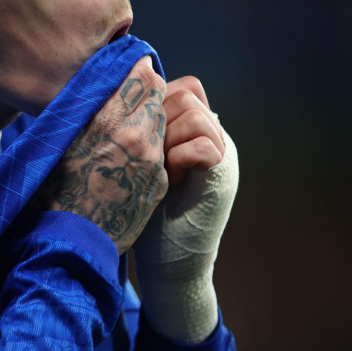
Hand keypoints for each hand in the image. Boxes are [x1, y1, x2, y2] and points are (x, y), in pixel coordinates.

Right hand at [37, 56, 168, 253]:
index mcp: (107, 121)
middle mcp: (136, 136)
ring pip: (162, 121)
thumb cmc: (53, 192)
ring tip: (130, 127)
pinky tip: (132, 158)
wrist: (72, 244)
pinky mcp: (161, 181)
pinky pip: (162, 151)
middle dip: (147, 90)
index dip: (138, 68)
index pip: (141, 76)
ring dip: (150, 118)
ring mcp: (152, 160)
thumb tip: (91, 88)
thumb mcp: (58, 142)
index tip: (132, 68)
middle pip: (158, 94)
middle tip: (133, 93)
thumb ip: (80, 111)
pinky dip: (152, 147)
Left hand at [132, 75, 238, 343]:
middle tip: (151, 157)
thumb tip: (128, 92)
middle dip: (160, 118)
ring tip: (162, 171)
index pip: (185, 87)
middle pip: (187, 93)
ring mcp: (223, 154)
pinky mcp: (222, 176)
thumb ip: (150, 128)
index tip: (142, 134)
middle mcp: (214, 136)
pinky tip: (171, 180)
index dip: (159, 100)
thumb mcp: (145, 160)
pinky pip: (202, 144)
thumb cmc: (146, 212)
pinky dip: (179, 158)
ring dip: (168, 139)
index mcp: (197, 130)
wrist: (169, 263)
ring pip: (194, 113)